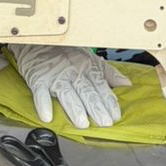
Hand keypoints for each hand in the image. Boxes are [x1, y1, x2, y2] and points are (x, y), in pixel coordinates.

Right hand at [8, 44, 131, 128]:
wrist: (39, 42)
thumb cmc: (67, 52)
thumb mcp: (90, 58)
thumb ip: (109, 73)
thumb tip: (126, 84)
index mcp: (88, 68)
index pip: (101, 86)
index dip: (109, 101)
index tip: (116, 115)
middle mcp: (73, 72)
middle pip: (86, 91)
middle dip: (96, 107)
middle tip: (104, 122)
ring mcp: (56, 77)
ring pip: (67, 93)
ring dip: (74, 108)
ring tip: (82, 123)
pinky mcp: (39, 80)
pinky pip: (40, 93)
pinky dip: (43, 104)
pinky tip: (47, 116)